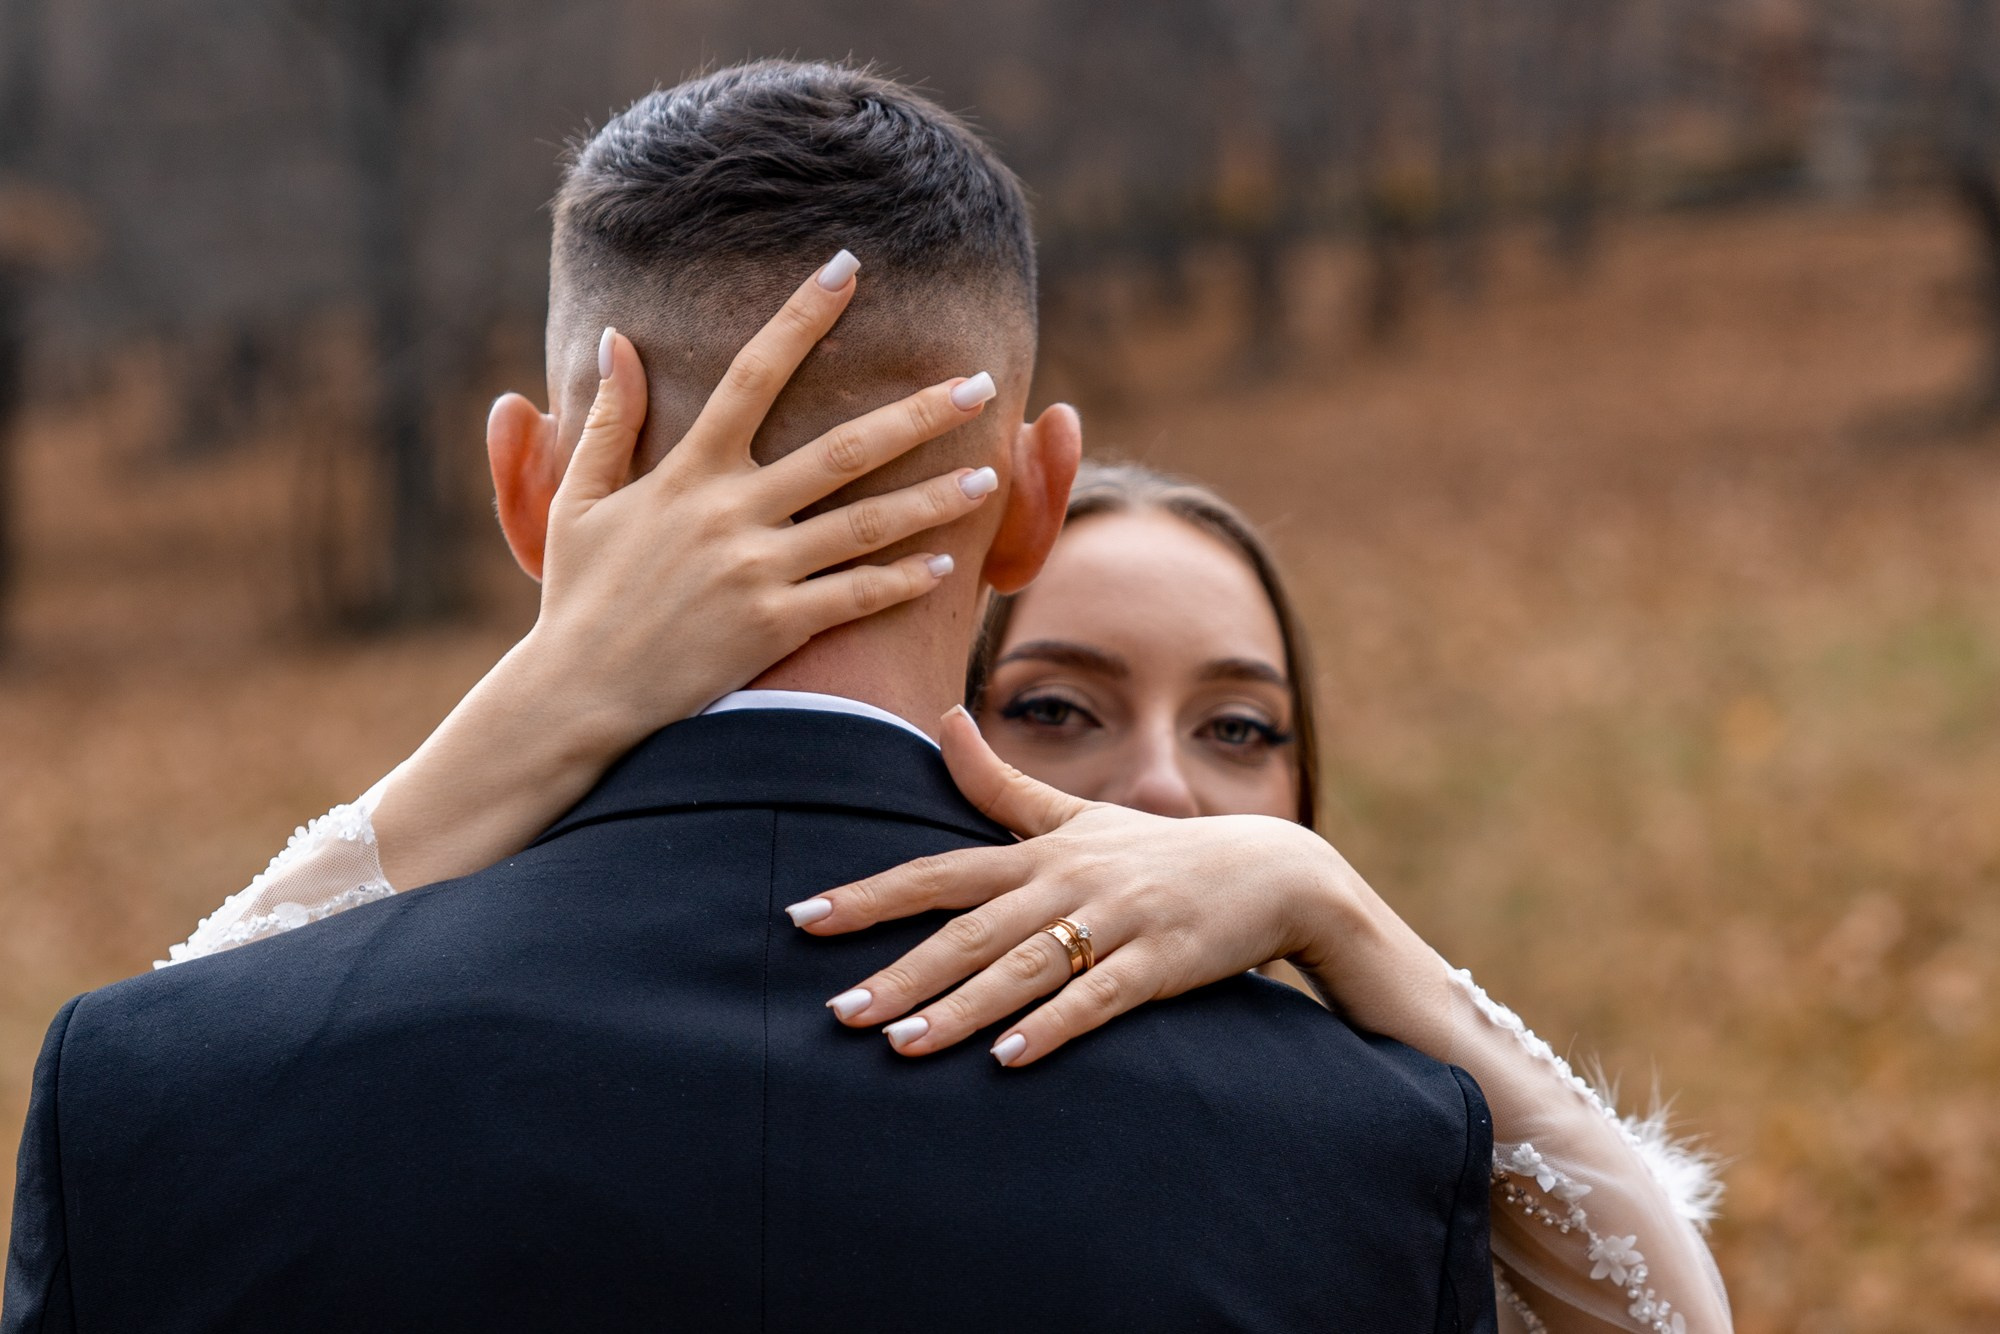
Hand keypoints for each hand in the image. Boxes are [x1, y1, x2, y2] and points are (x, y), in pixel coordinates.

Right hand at [519, 253, 1000, 741]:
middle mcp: (730, 512)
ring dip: (934, 498)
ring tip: (989, 473)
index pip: (753, 374)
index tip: (848, 269)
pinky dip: (903, 580)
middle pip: (843, 448)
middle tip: (981, 383)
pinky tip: (947, 564)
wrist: (578, 695)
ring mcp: (757, 571)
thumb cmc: (580, 596)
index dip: (801, 317)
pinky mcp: (774, 627)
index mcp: (686, 472)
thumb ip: (609, 420)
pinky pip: (855, 597)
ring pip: (866, 524)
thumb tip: (615, 339)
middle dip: (918, 414)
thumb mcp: (578, 500)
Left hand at [788, 709, 1443, 1066]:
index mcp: (1040, 852)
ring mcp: (1115, 921)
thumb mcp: (1078, 815)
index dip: (871, 895)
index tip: (803, 917)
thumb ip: (1000, 784)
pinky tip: (1009, 1059)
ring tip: (900, 1046)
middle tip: (836, 1013)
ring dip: (961, 1009)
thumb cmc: (1158, 850)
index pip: (938, 872)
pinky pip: (1099, 999)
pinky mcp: (1160, 962)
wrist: (1273, 871)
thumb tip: (943, 719)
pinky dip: (1053, 1027)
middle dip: (899, 972)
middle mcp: (1067, 881)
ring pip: (1024, 968)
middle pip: (969, 929)